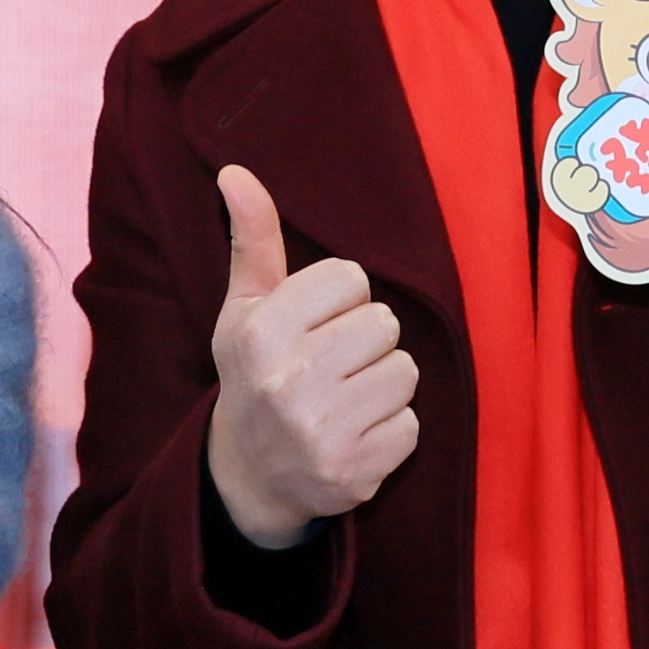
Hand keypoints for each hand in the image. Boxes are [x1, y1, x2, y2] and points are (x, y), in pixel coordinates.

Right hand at [208, 163, 417, 549]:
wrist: (250, 476)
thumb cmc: (255, 374)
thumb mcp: (245, 309)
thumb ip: (252, 240)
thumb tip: (236, 172)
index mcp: (260, 333)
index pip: (350, 278)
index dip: (340, 300)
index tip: (314, 328)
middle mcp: (288, 382)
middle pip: (384, 323)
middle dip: (366, 341)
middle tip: (333, 366)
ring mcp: (322, 432)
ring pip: (404, 371)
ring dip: (383, 383)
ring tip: (346, 399)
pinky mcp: (354, 472)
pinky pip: (411, 425)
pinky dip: (391, 429)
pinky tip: (356, 434)